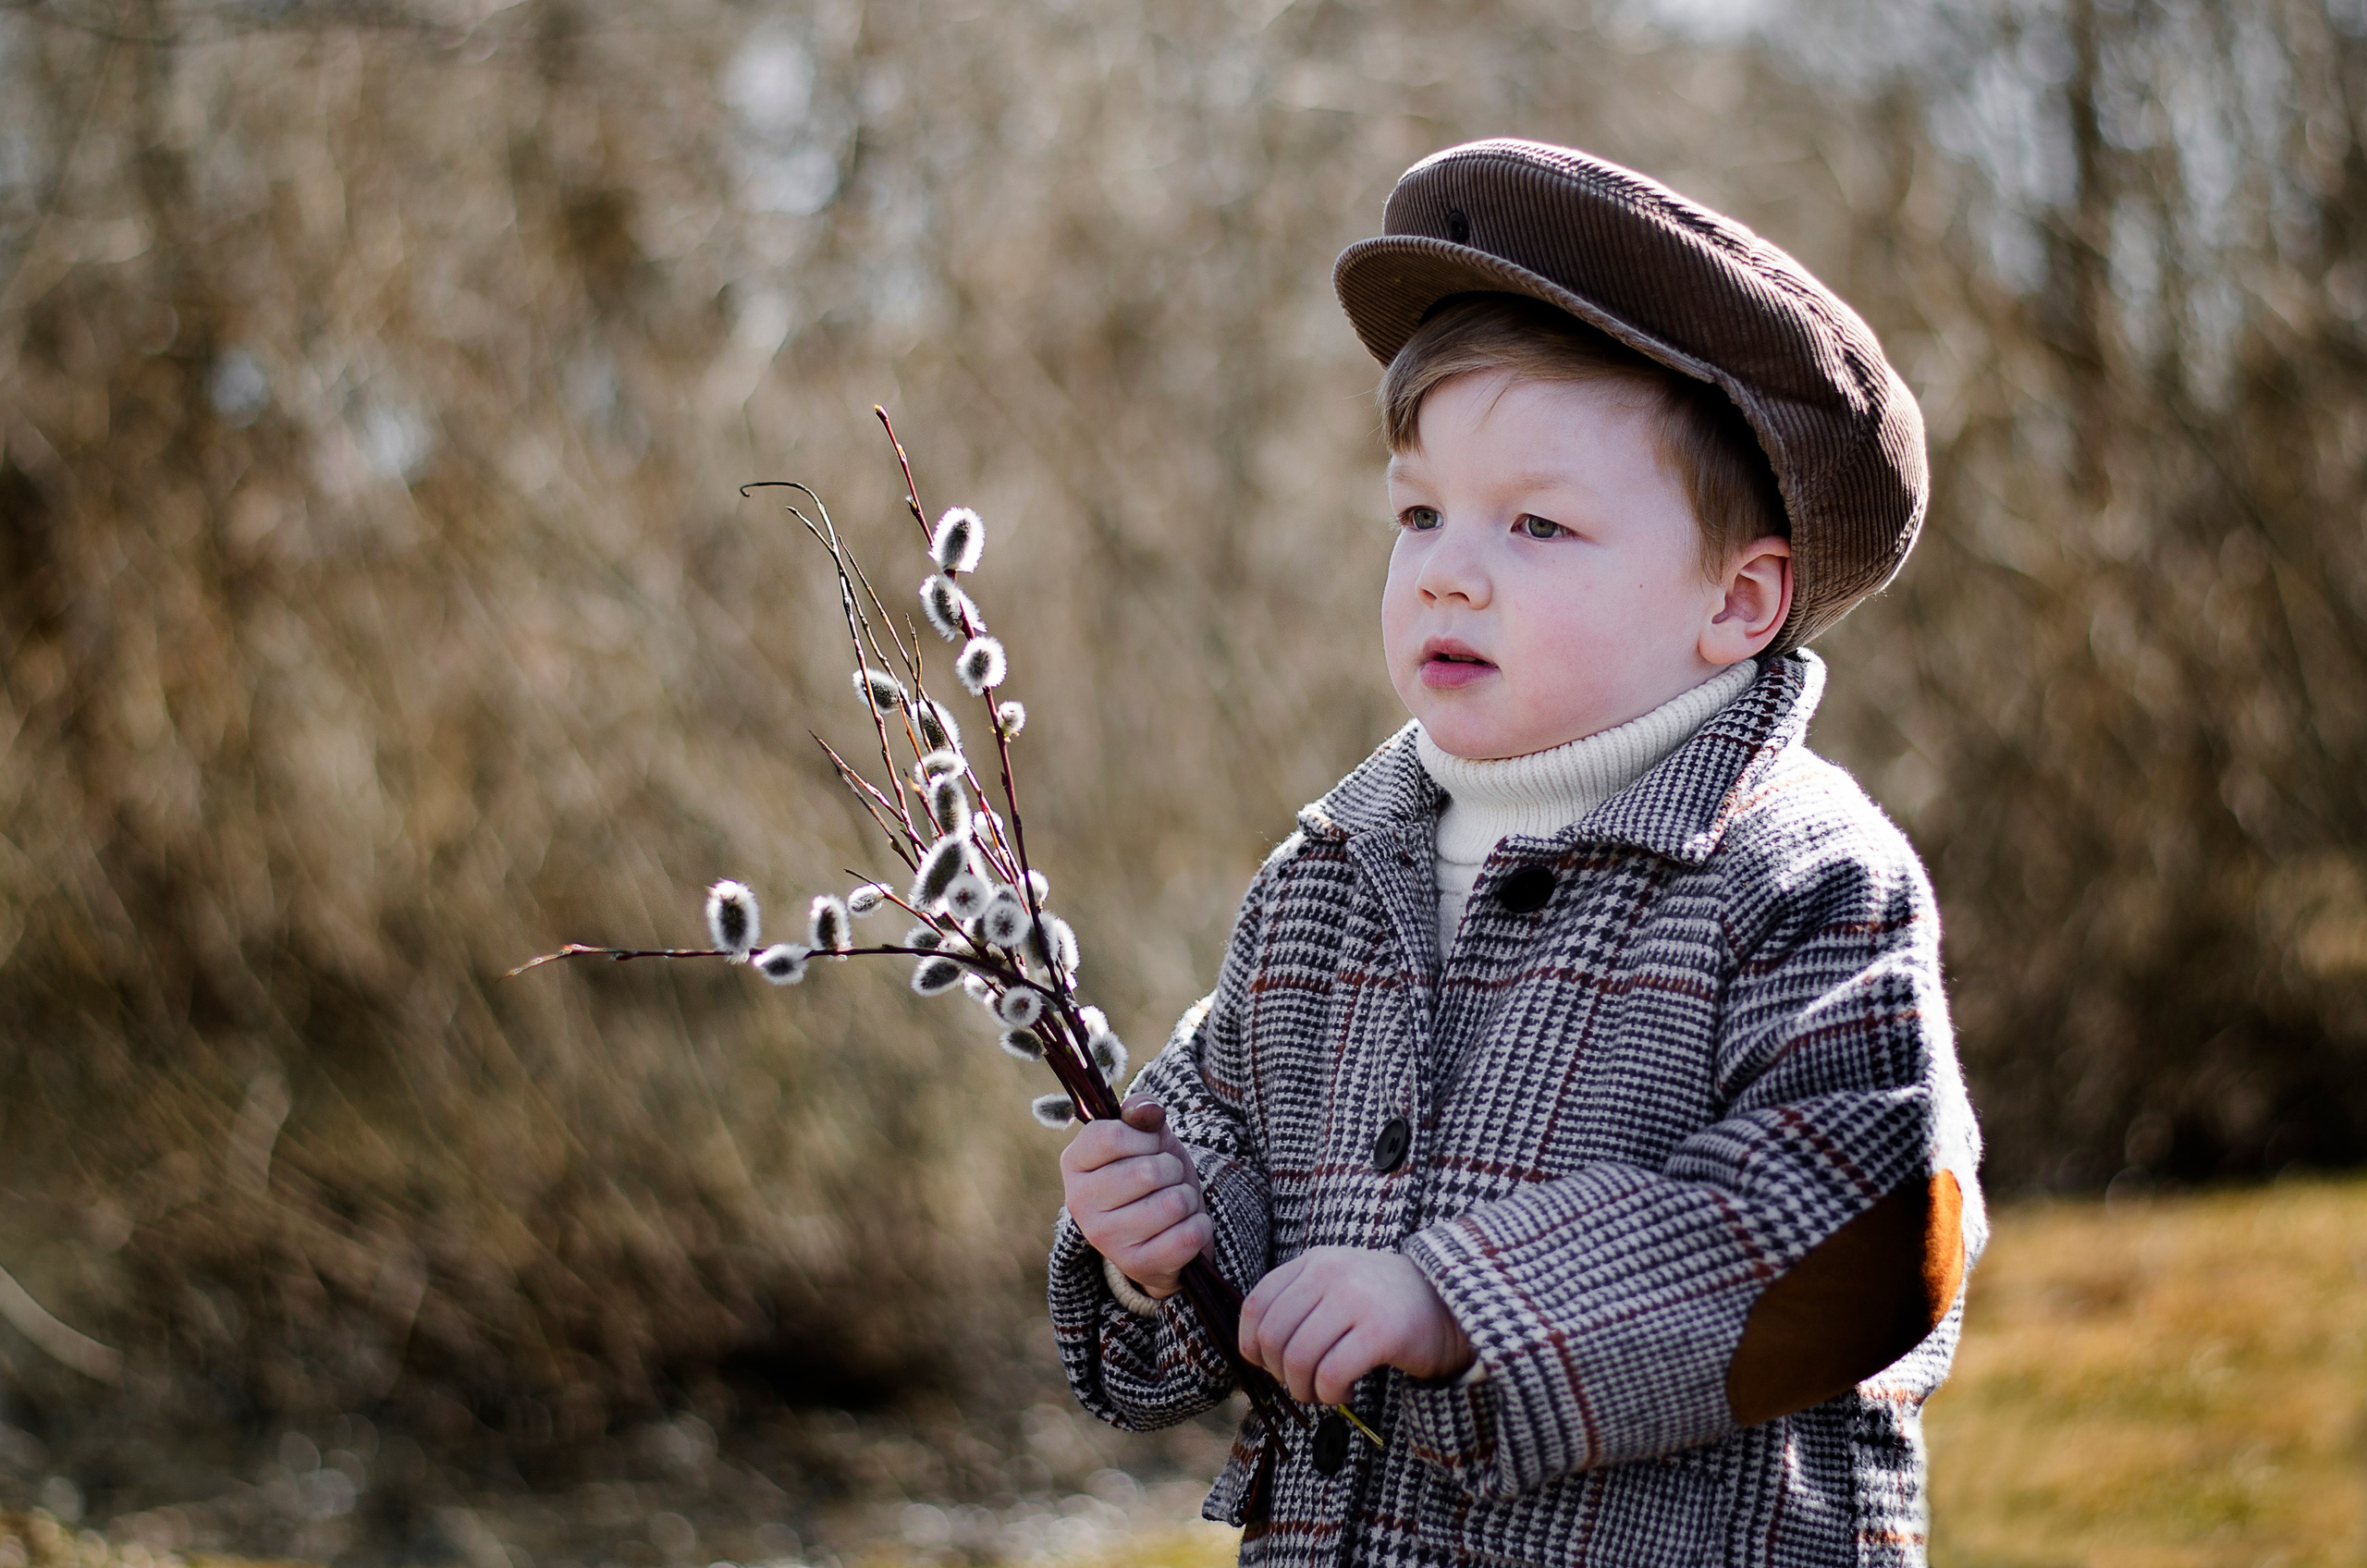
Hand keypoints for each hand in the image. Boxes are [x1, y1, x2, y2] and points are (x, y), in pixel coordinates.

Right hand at [1060, 1097, 1212, 1298]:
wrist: (1161, 1231)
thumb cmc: (1151, 1173)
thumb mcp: (1147, 1136)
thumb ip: (1143, 1111)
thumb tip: (1148, 1110)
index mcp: (1075, 1162)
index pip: (1112, 1136)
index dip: (1144, 1137)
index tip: (1148, 1146)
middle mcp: (1079, 1202)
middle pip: (1147, 1171)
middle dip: (1172, 1169)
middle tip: (1165, 1179)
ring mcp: (1105, 1239)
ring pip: (1173, 1204)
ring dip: (1187, 1198)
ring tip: (1174, 1204)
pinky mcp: (1135, 1266)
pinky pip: (1188, 1236)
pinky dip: (1199, 1226)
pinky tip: (1184, 1227)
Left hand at [1239, 1246, 1473, 1404]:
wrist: (1450, 1301)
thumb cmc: (1384, 1304)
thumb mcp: (1336, 1286)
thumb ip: (1298, 1304)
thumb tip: (1252, 1351)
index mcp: (1314, 1261)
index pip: (1256, 1305)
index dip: (1252, 1346)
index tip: (1270, 1366)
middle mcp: (1330, 1273)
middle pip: (1272, 1337)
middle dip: (1280, 1375)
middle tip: (1303, 1384)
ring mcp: (1356, 1299)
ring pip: (1298, 1359)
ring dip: (1304, 1390)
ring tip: (1324, 1392)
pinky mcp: (1381, 1331)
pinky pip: (1330, 1375)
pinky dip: (1329, 1394)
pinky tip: (1345, 1392)